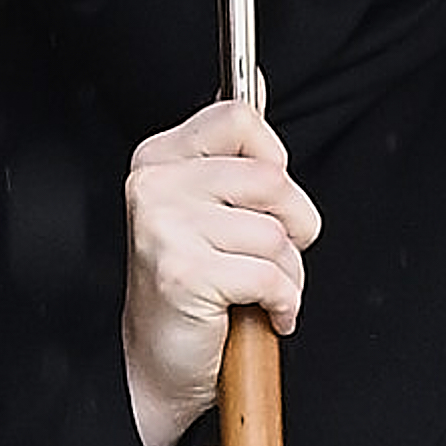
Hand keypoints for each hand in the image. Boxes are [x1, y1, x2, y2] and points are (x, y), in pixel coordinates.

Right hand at [120, 100, 320, 445]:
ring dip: (287, 274)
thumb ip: (233, 151)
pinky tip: (261, 314)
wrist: (156, 364)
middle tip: (265, 258)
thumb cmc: (195, 286)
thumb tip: (256, 81)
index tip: (264, 201)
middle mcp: (154, 185)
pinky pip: (273, 276)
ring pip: (278, 233)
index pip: (241, 117)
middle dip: (292, 228)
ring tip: (256, 291)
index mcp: (159, 158)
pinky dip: (284, 304)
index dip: (274, 162)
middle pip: (273, 179)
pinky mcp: (182, 272)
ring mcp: (163, 227)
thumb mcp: (211, 208)